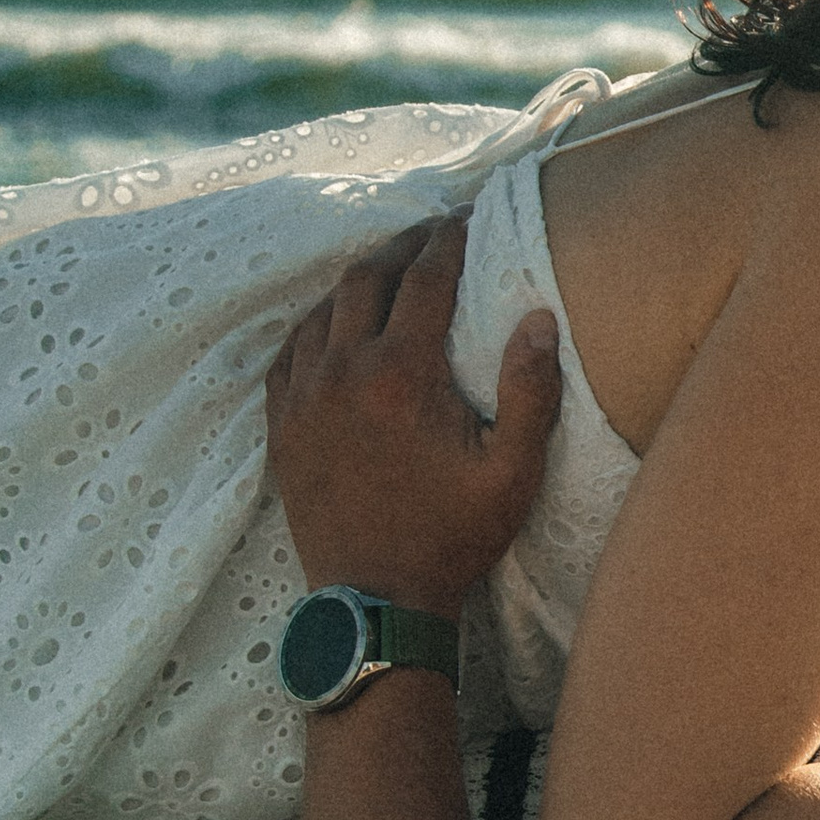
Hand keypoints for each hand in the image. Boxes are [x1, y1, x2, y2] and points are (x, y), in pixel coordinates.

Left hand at [266, 218, 560, 619]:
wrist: (376, 602)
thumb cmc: (453, 537)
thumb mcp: (513, 472)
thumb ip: (531, 391)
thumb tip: (537, 318)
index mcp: (403, 374)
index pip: (427, 278)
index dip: (449, 239)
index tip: (468, 218)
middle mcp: (344, 371)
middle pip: (368, 277)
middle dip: (403, 246)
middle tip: (432, 233)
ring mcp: (304, 397)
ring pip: (323, 308)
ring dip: (358, 280)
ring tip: (388, 270)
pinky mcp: (282, 426)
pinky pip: (288, 351)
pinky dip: (315, 323)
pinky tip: (333, 322)